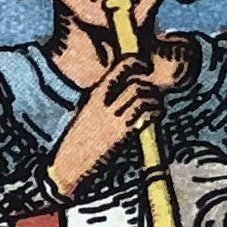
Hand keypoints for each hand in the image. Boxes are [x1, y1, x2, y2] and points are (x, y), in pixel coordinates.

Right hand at [44, 49, 174, 198]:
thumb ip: (105, 97)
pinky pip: (145, 114)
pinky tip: (155, 114)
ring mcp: (113, 117)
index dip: (138, 63)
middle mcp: (104, 102)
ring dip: (154, 98)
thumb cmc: (80, 138)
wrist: (70, 163)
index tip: (145, 68)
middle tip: (154, 90)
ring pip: (142, 96)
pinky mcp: (121, 133)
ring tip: (156, 104)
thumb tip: (126, 87)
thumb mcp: (88, 110)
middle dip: (150, 84)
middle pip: (136, 82)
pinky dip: (155, 111)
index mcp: (96, 94)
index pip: (121, 67)